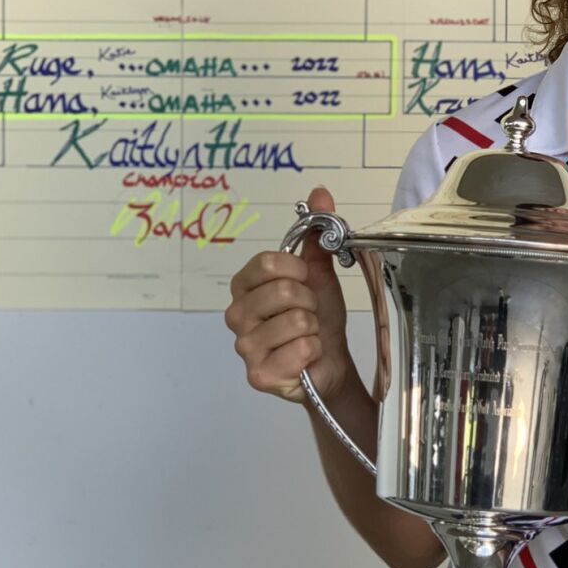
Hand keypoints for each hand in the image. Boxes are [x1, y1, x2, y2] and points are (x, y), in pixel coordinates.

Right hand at [224, 186, 352, 403]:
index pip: (268, 263)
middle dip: (310, 302)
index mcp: (245, 285)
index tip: (306, 281)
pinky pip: (300, 350)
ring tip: (307, 335)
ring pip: (297, 321)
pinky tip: (305, 357)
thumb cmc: (319, 319)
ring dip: (314, 328)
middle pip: (283, 291)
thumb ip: (316, 236)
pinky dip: (313, 351)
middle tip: (308, 313)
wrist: (330, 362)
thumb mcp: (319, 273)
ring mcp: (244, 347)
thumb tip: (320, 192)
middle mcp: (236, 314)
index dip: (298, 270)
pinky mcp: (258, 375)